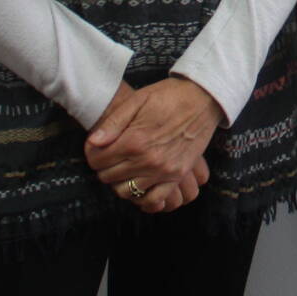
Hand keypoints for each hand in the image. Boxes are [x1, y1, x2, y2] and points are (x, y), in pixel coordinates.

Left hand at [86, 77, 225, 209]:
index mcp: (134, 140)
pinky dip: (143, 197)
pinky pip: (155, 200)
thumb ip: (114, 123)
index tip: (97, 147)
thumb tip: (93, 143)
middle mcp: (147, 160)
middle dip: (104, 167)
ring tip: (124, 168)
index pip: (97, 160)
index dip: (92, 154)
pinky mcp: (178, 175)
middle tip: (110, 156)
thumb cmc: (169, 96)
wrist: (204, 98)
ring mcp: (164, 170)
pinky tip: (140, 184)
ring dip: (120, 181)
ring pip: (126, 192)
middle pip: (108, 177)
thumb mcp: (138, 100)